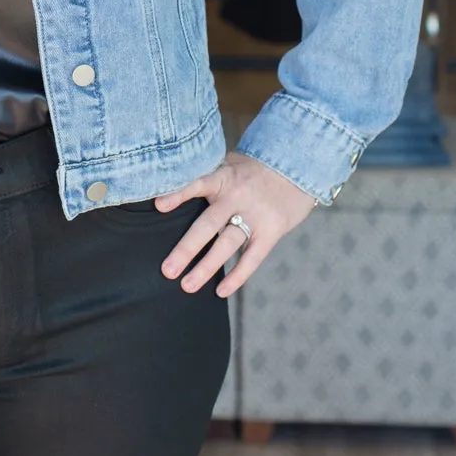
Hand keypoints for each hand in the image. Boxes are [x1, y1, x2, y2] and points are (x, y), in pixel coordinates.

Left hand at [153, 151, 316, 297]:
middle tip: (167, 270)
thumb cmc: (252, 170)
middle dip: (186, 248)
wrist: (296, 168)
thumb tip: (166, 191)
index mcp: (223, 177)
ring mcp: (255, 215)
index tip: (159, 206)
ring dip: (206, 267)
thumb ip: (205, 178)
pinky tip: (221, 291)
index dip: (178, 194)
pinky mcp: (271, 231)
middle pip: (208, 224)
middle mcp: (237, 196)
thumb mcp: (228, 164)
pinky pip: (252, 257)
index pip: (197, 184)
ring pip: (227, 244)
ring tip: (187, 286)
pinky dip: (237, 276)